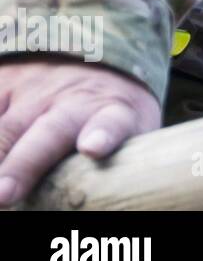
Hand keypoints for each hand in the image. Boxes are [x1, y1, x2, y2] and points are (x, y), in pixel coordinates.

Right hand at [0, 57, 159, 206]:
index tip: (93, 148)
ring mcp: (35, 94)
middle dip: (24, 164)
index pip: (112, 124)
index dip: (103, 134)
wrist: (93, 53)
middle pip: (49, 133)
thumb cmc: (112, 110)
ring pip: (7, 127)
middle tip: (5, 194)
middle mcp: (73, 102)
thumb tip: (119, 207)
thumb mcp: (132, 127)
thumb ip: (124, 159)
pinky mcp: (6, 85)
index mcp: (114, 112)